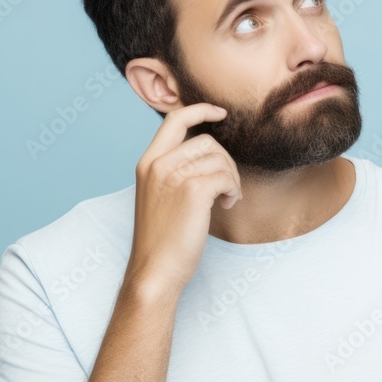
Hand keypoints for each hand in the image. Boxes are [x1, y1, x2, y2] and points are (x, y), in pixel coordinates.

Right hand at [128, 103, 242, 291]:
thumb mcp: (159, 196)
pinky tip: (227, 204)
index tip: (220, 112)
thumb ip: (174, 171)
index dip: (200, 110)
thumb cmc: (162, 239)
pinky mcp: (193, 190)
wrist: (155, 271)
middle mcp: (157, 164)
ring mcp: (174, 176)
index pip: (174, 119)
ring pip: (219, 159)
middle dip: (225, 161)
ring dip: (231, 178)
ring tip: (226, 199)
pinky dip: (233, 189)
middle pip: (207, 141)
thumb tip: (208, 153)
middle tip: (227, 187)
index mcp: (147, 162)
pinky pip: (226, 176)